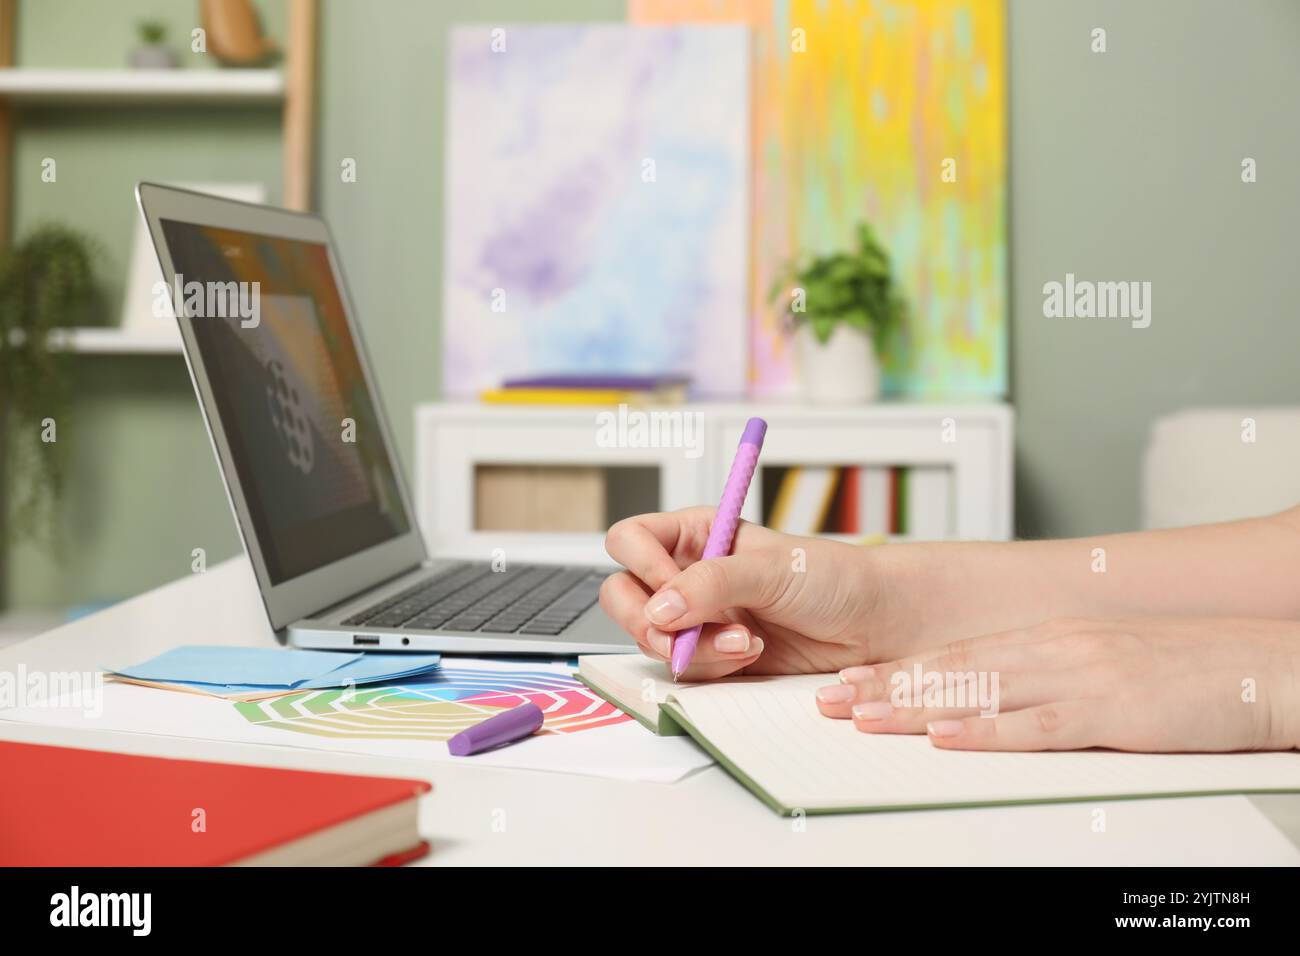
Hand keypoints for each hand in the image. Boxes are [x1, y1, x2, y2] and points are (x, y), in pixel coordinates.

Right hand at [601, 507, 897, 679]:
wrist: (873, 625)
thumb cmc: (832, 578)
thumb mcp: (770, 568)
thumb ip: (710, 583)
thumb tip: (660, 608)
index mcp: (694, 533)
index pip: (630, 540)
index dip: (639, 564)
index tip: (669, 585)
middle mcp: (688, 574)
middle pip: (623, 595)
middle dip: (650, 620)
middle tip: (685, 630)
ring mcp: (697, 618)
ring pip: (652, 638)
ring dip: (693, 647)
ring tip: (746, 641)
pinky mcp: (712, 655)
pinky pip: (684, 669)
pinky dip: (712, 666)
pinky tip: (752, 654)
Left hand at [816, 616, 1299, 751]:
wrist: (1263, 663)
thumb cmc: (1189, 669)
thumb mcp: (1106, 662)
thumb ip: (1052, 675)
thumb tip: (1000, 696)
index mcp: (1051, 636)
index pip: (956, 654)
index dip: (899, 669)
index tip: (853, 681)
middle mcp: (1054, 648)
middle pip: (952, 669)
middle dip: (886, 685)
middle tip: (832, 700)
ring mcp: (1080, 676)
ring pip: (979, 692)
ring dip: (915, 706)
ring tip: (862, 718)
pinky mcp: (1111, 710)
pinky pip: (1036, 725)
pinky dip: (986, 731)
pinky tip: (945, 736)